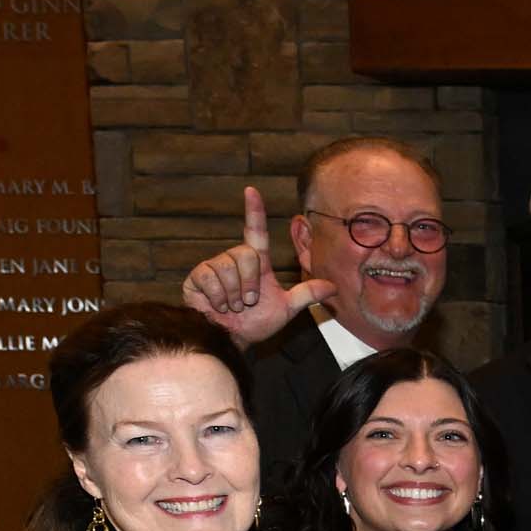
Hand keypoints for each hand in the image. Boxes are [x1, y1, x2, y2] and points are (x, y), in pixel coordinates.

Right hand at [182, 185, 334, 346]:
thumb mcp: (286, 308)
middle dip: (251, 284)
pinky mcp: (197, 276)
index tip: (252, 191)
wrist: (232, 339)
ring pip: (228, 267)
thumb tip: (333, 287)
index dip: (254, 211)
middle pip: (246, 255)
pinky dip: (217, 297)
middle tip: (248, 302)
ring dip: (234, 294)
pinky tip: (217, 305)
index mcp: (256, 263)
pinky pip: (209, 278)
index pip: (255, 230)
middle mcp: (235, 259)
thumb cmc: (256, 322)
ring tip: (232, 305)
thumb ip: (306, 294)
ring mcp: (215, 266)